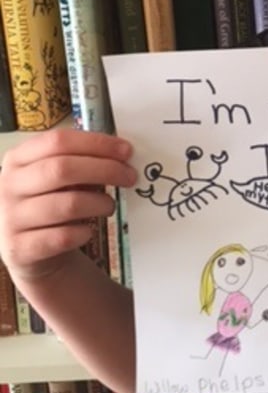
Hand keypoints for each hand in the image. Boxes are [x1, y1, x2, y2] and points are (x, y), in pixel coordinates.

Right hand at [0, 128, 136, 284]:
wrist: (28, 251)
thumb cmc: (51, 203)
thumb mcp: (57, 179)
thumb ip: (81, 162)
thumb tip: (122, 155)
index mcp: (18, 159)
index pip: (58, 141)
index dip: (96, 143)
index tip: (126, 150)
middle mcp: (8, 186)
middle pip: (62, 169)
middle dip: (105, 170)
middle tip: (130, 177)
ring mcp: (10, 218)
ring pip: (67, 204)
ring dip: (99, 203)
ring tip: (110, 206)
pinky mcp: (19, 248)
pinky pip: (62, 237)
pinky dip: (84, 233)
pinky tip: (88, 231)